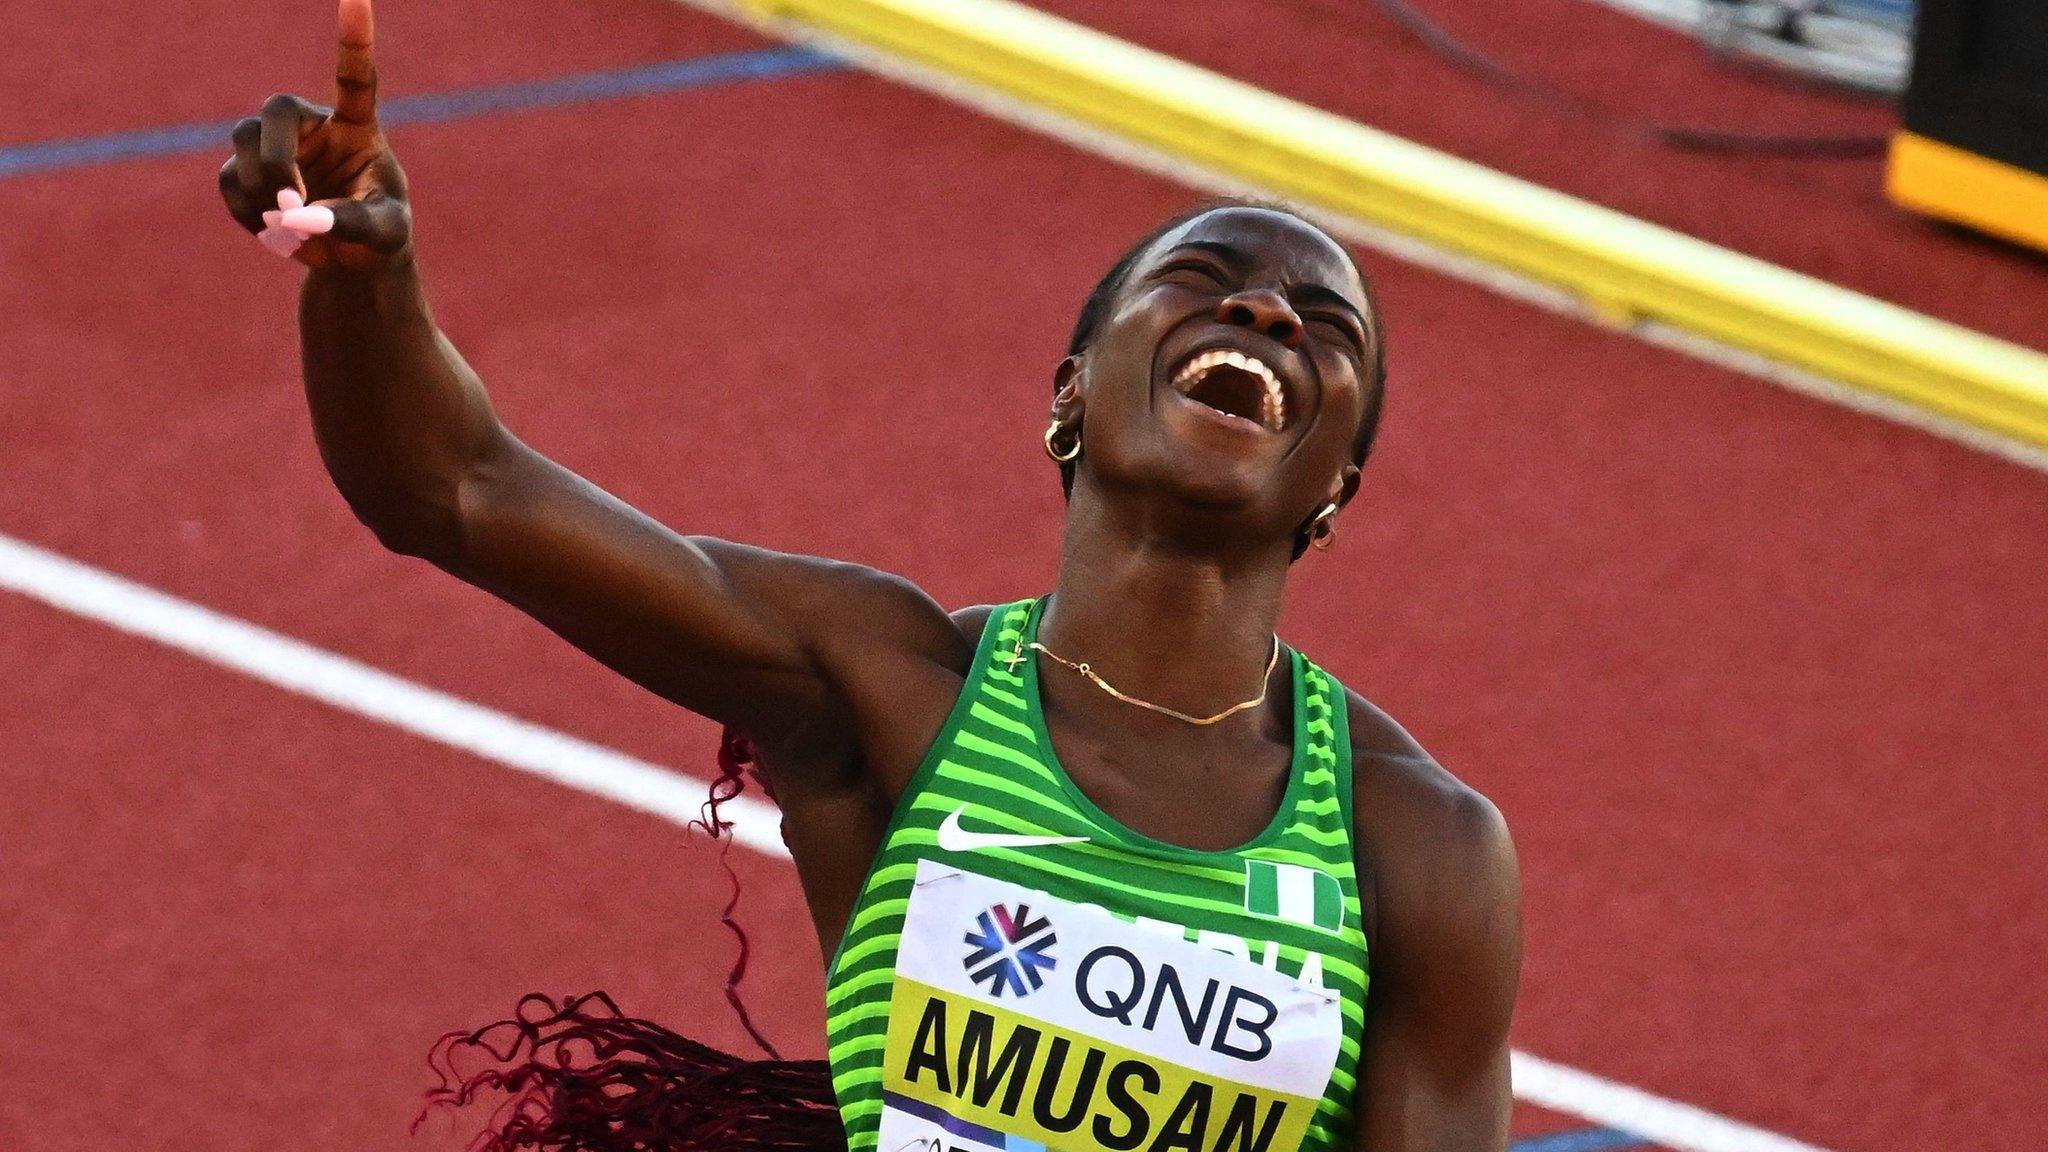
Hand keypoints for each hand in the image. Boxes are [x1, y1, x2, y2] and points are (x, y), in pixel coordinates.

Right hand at [219, 0, 410, 269]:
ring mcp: (276, 147)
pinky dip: (249, 212)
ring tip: (288, 224)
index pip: (355, 79)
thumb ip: (351, 222)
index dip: (354, 39)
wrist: (352, 260)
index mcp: (357, 128)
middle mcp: (313, 127)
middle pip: (276, 110)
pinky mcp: (248, 173)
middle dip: (275, 155)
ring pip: (244, 141)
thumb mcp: (384, 234)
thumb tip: (295, 214)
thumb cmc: (381, 237)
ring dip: (260, 186)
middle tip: (288, 199)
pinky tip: (274, 232)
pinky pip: (231, 182)